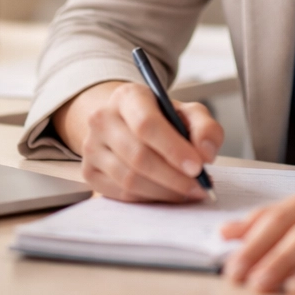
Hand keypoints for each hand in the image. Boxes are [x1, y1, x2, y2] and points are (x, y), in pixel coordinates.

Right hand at [52, 80, 223, 202]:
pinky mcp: (89, 172)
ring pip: (129, 179)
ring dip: (164, 191)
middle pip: (138, 156)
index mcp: (127, 97)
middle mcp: (102, 119)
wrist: (127, 124)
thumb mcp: (187, 113)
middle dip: (173, 177)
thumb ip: (205, 128)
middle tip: (199, 186)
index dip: (173, 149)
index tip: (197, 167)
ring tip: (187, 191)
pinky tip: (166, 193)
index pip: (146, 125)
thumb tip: (206, 153)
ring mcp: (91, 146)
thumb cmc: (161, 119)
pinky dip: (149, 198)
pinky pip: (122, 194)